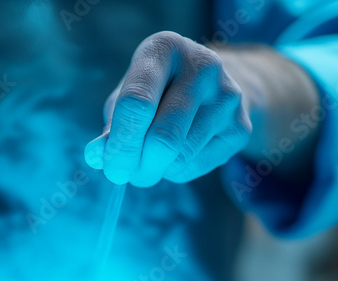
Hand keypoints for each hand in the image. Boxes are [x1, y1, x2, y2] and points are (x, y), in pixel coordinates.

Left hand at [85, 32, 251, 186]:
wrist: (212, 85)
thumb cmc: (156, 91)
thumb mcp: (127, 96)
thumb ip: (111, 125)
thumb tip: (96, 156)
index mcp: (163, 49)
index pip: (136, 103)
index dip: (120, 144)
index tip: (110, 168)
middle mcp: (202, 66)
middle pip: (162, 137)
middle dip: (137, 166)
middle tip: (125, 175)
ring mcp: (227, 95)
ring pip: (179, 157)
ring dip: (156, 169)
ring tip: (152, 157)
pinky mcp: (240, 127)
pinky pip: (196, 167)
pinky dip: (176, 171)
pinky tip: (178, 152)